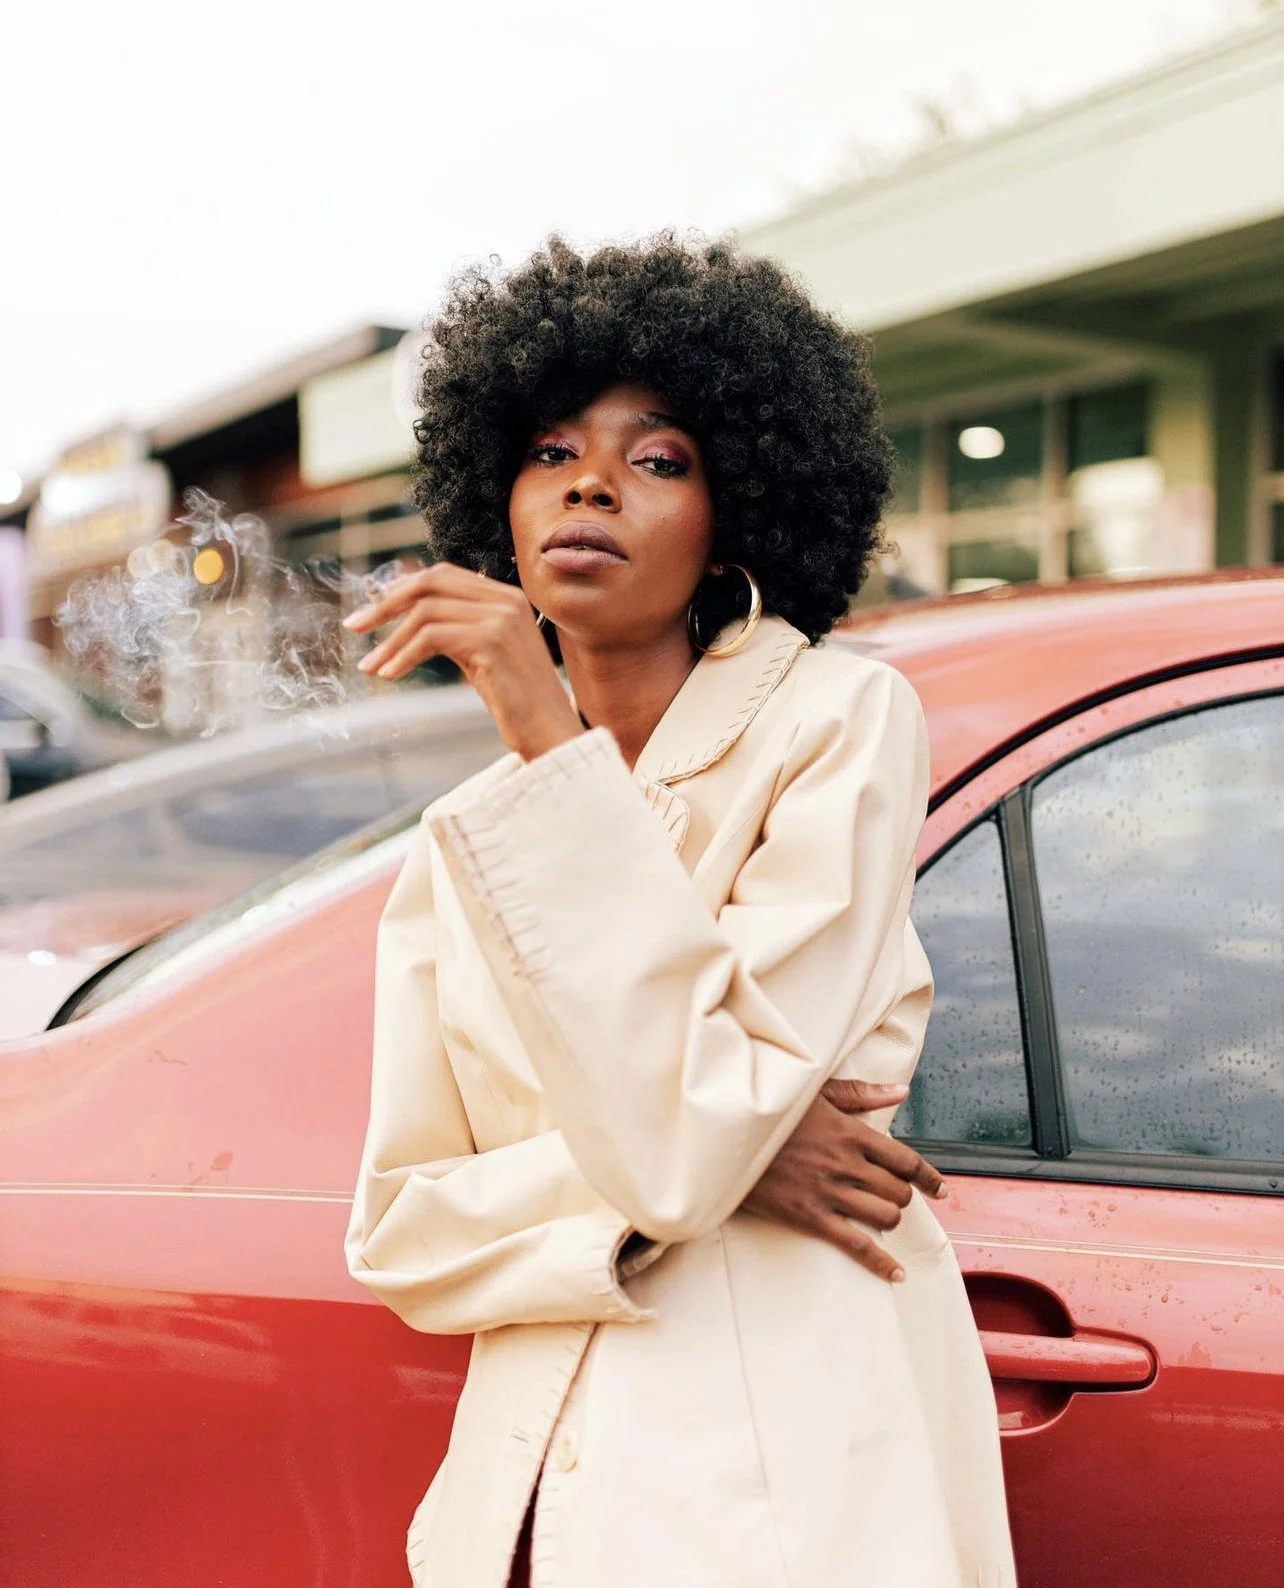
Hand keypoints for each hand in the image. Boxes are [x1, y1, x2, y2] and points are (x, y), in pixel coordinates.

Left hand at [344, 562, 582, 760]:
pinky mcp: (492, 642)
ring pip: (425, 612)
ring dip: (389, 640)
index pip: (442, 575)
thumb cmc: (516, 702)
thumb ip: (455, 628)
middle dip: (385, 604)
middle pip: (430, 583)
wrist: (551, 733)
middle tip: (355, 627)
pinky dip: (403, 655)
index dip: (401, 588)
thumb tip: (408, 618)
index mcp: (505, 596)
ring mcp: (501, 618)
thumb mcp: (482, 654)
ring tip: (370, 666)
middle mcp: (506, 599)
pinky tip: (389, 674)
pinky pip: (431, 638)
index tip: (371, 610)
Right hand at [740, 1079, 946, 1282]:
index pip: (906, 1160)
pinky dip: (881, 1262)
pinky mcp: (810, 1216)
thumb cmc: (773, 1111)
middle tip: (893, 1197)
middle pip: (898, 1191)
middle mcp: (847, 1164)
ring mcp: (830, 1192)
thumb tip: (900, 1091)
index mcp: (852, 1133)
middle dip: (903, 1197)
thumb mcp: (817, 1093)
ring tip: (881, 1217)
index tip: (942, 1190)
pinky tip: (896, 1273)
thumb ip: (862, 1094)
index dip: (929, 1178)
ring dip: (890, 1219)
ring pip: (884, 1216)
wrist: (728, 1134)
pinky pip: (856, 1245)